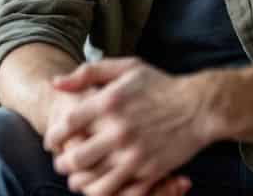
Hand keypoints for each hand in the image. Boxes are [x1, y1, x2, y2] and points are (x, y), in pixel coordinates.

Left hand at [45, 84, 190, 195]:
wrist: (199, 107)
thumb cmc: (160, 85)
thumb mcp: (125, 68)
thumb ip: (88, 73)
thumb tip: (56, 83)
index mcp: (109, 103)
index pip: (66, 125)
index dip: (53, 137)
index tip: (52, 141)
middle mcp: (119, 130)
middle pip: (75, 158)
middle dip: (63, 163)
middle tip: (62, 162)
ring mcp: (134, 154)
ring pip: (93, 182)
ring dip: (79, 182)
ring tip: (77, 178)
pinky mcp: (149, 171)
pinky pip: (119, 191)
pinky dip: (105, 191)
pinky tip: (101, 184)